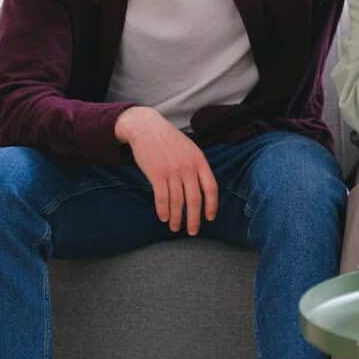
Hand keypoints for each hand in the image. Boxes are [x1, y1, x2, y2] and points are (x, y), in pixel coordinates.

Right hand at [115, 106, 217, 234]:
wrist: (146, 127)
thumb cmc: (169, 140)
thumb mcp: (190, 149)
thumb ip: (197, 166)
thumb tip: (203, 189)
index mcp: (199, 160)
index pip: (211, 188)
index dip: (212, 205)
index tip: (209, 218)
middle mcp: (188, 167)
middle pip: (195, 200)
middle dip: (194, 219)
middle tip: (192, 231)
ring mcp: (172, 170)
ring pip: (177, 202)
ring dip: (176, 218)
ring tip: (175, 227)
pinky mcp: (156, 174)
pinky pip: (162, 198)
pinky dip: (163, 210)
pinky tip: (163, 217)